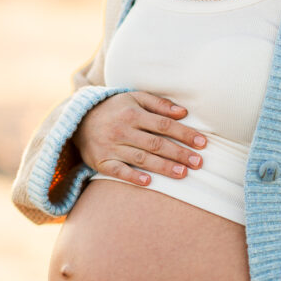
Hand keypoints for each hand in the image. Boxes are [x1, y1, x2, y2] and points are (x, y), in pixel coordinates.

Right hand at [72, 91, 206, 185]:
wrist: (78, 120)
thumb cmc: (115, 109)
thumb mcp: (134, 98)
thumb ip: (159, 104)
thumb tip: (184, 112)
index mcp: (133, 113)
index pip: (164, 125)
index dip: (184, 133)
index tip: (202, 143)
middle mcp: (122, 130)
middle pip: (156, 143)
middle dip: (179, 153)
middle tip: (199, 162)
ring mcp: (111, 147)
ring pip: (141, 159)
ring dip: (163, 167)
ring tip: (183, 173)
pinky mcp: (101, 162)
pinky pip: (118, 171)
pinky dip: (133, 177)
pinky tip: (149, 182)